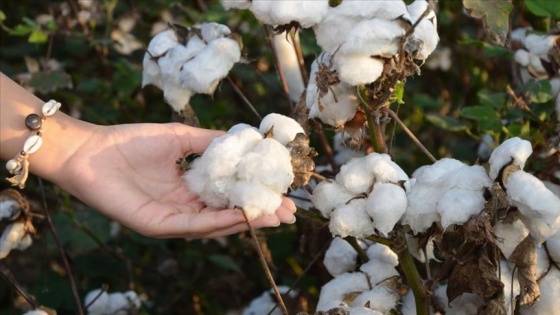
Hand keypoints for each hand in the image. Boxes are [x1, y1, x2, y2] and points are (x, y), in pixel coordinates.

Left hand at [57, 123, 296, 237]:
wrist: (89, 150)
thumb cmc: (129, 141)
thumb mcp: (179, 138)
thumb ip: (210, 142)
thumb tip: (244, 140)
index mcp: (189, 189)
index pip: (229, 196)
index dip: (255, 194)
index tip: (282, 191)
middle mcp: (184, 207)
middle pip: (228, 214)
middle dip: (259, 213)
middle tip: (289, 212)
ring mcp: (171, 219)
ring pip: (214, 224)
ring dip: (245, 220)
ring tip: (274, 216)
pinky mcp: (157, 225)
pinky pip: (191, 226)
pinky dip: (216, 222)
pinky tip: (239, 216)